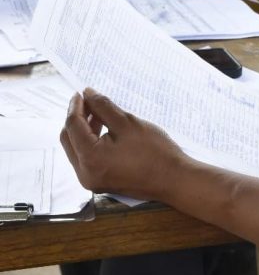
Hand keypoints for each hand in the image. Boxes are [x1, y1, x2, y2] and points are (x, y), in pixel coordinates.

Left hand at [61, 89, 186, 199]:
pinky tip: (103, 130)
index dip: (76, 106)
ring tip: (98, 113)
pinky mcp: (100, 182)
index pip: (73, 126)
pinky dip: (90, 142)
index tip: (82, 92)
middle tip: (89, 101)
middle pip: (69, 139)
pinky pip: (86, 158)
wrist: (174, 179)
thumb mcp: (128, 123)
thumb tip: (88, 94)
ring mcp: (92, 180)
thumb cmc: (154, 152)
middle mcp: (85, 173)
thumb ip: (103, 107)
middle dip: (76, 118)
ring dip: (83, 130)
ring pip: (76, 149)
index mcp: (90, 158)